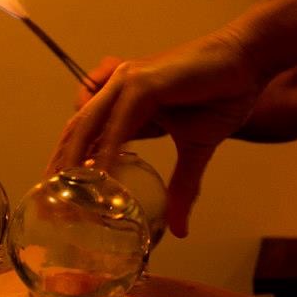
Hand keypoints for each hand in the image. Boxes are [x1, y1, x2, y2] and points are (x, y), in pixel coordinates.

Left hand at [50, 30, 261, 236]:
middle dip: (60, 166)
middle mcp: (119, 90)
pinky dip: (107, 148)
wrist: (247, 65)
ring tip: (66, 193)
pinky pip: (118, 121)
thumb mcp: (195, 150)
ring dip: (74, 160)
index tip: (58, 197)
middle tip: (50, 202)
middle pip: (77, 131)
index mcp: (125, 104)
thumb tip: (180, 231)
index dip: (69, 164)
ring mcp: (128, 83)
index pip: (86, 136)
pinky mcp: (143, 83)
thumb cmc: (221, 96)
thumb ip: (181, 187)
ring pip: (89, 124)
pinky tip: (101, 174)